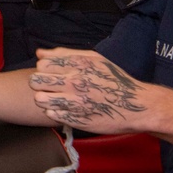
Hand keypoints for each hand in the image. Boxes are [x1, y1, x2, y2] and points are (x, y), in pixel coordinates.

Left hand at [29, 48, 151, 134]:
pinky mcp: (76, 119)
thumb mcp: (94, 59)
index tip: (52, 73)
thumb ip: (65, 54)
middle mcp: (74, 82)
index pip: (42, 64)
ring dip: (43, 98)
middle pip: (36, 81)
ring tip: (53, 99)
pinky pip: (51, 114)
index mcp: (77, 65)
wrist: (136, 106)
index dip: (44, 69)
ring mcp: (74, 102)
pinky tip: (64, 109)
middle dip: (39, 83)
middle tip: (49, 87)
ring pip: (39, 98)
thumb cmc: (114, 79)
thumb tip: (39, 53)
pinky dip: (54, 111)